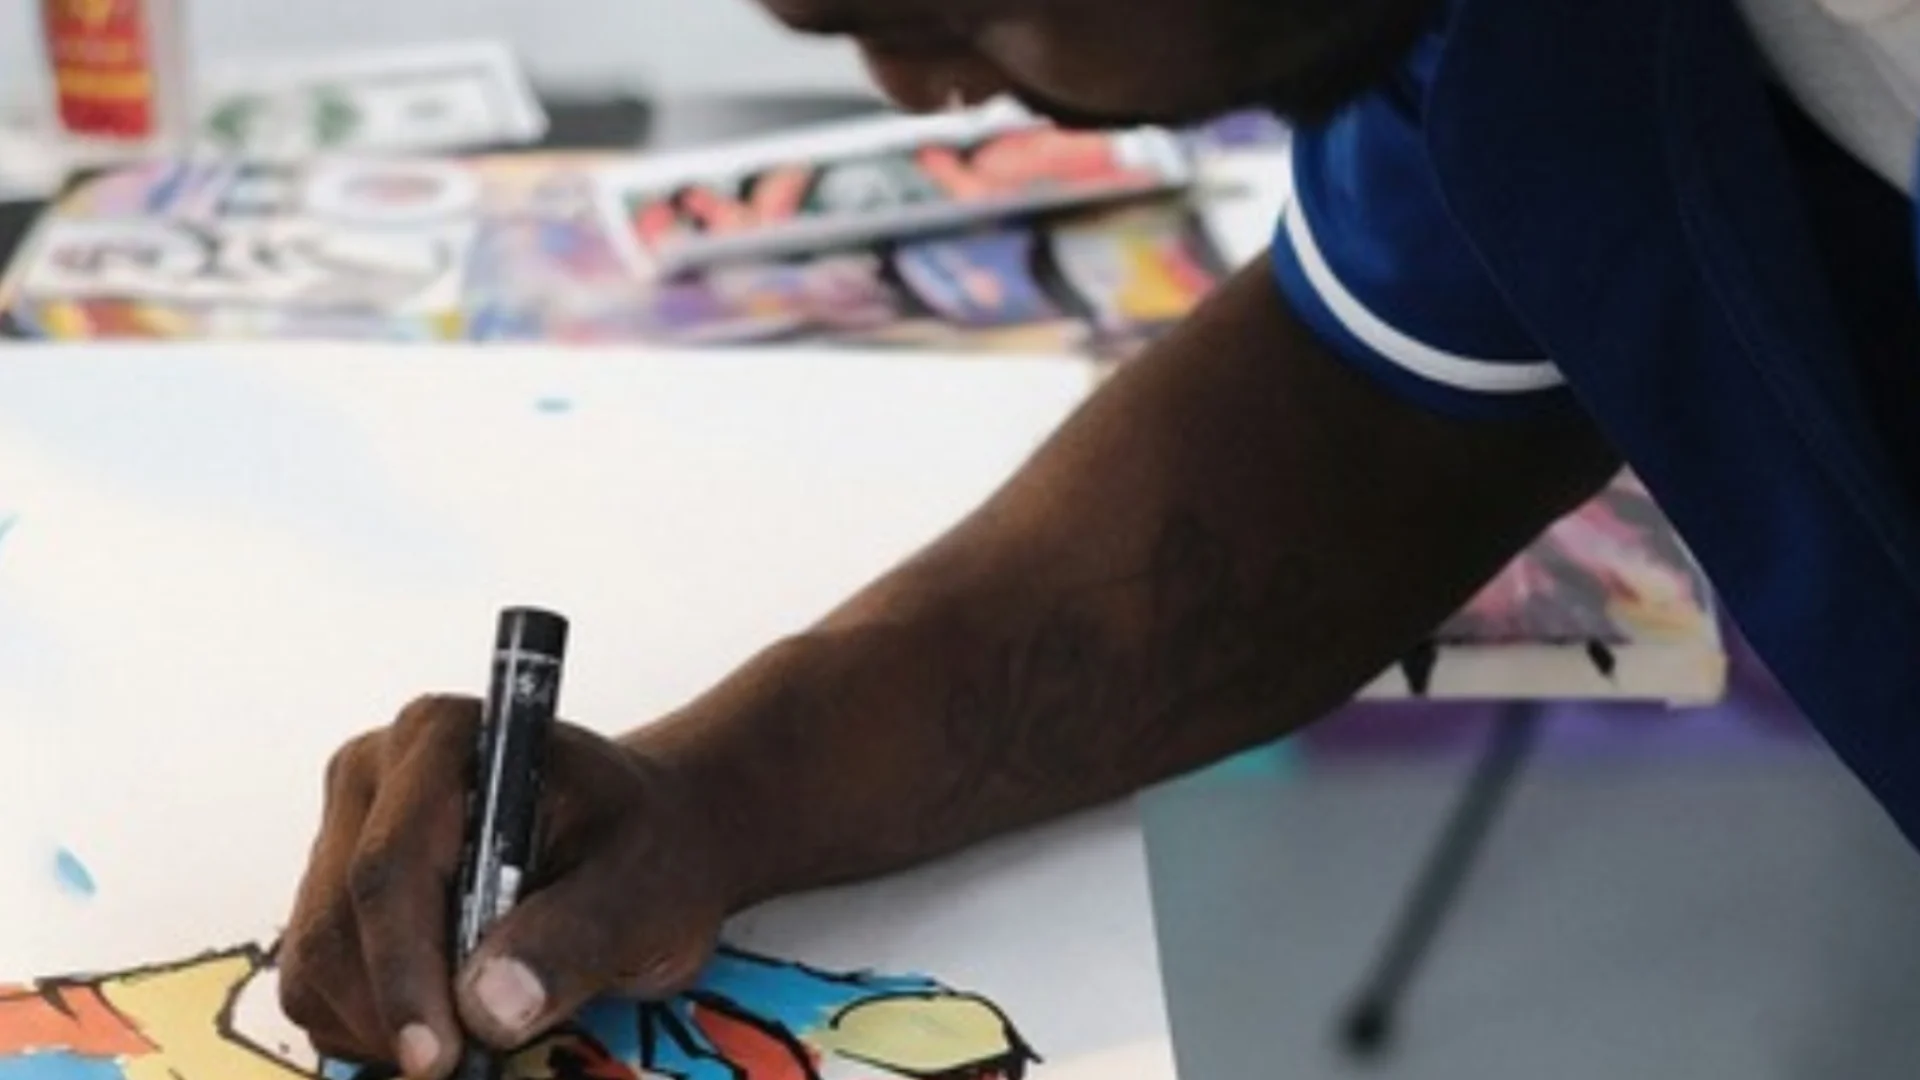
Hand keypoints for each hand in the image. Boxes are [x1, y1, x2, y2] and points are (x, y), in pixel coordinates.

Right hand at [278, 695, 738, 1077]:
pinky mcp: (332, 892)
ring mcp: (344, 832)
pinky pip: (315, 985)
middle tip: (468, 1065)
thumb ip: (575, 936)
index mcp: (444, 738)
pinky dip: (370, 1027)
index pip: (390, 866)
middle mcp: (375, 773)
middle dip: (397, 1015)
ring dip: (382, 1027)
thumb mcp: (644, 888)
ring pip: (316, 962)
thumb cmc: (647, 847)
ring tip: (474, 1037)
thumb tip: (489, 1006)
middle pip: (337, 922)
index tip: (440, 1054)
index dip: (405, 972)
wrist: (644, 838)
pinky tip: (445, 1020)